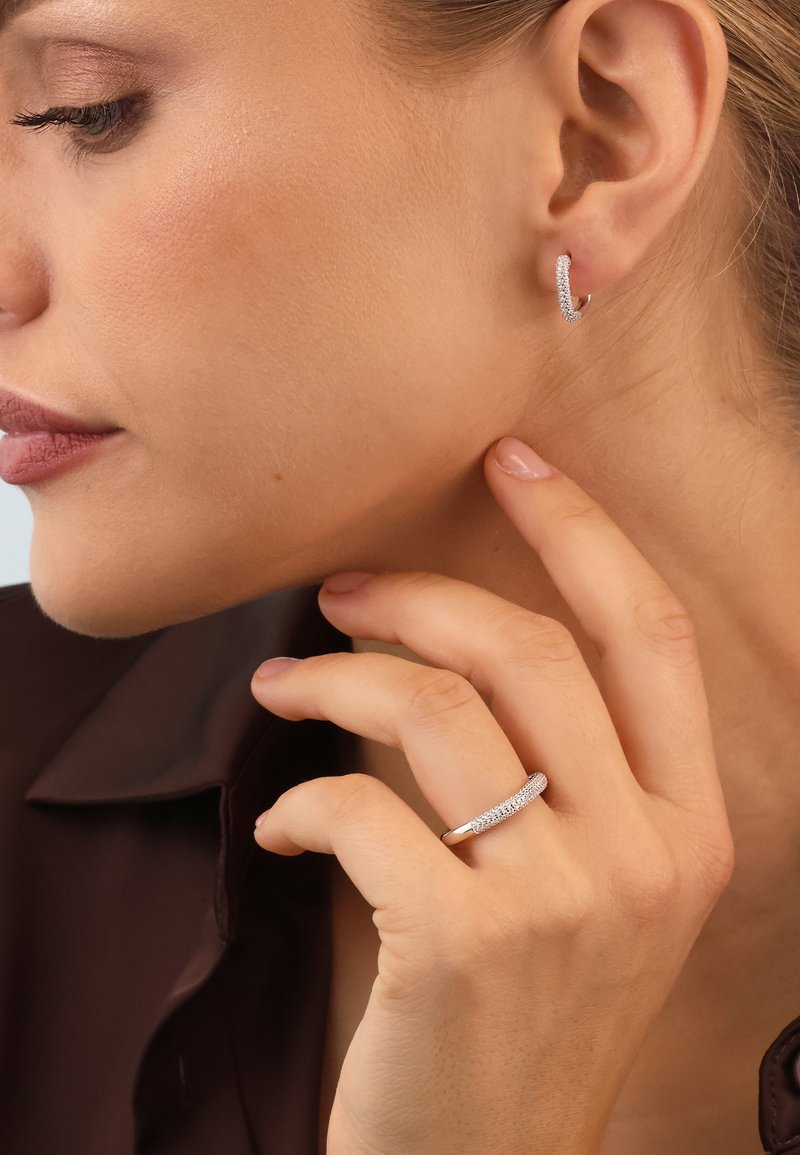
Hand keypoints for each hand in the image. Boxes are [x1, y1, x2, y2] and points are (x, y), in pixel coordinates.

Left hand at [250, 436, 734, 1154]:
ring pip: (432, 709)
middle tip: (341, 593)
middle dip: (418, 595)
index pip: (649, 635)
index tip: (513, 459)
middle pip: (527, 649)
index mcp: (690, 828)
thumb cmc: (526, 1018)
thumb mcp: (593, 896)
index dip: (582, 530)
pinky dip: (298, 801)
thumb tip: (464, 648)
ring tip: (282, 691)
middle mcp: (644, 855)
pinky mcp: (460, 946)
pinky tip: (279, 826)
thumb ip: (570, 779)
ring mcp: (560, 902)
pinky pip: (357, 809)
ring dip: (334, 681)